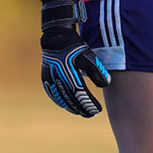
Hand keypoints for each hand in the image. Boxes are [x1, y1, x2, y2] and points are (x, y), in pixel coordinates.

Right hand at [41, 0, 110, 116]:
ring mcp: (49, 79)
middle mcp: (57, 78)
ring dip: (72, 107)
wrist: (56, 37)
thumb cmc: (74, 47)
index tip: (97, 109)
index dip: (88, 104)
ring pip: (61, 99)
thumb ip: (97, 70)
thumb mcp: (88, 56)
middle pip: (70, 99)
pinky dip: (61, 101)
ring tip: (81, 112)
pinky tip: (68, 105)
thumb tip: (106, 85)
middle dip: (81, 108)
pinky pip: (53, 94)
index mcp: (68, 72)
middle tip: (91, 114)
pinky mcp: (45, 79)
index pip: (80, 94)